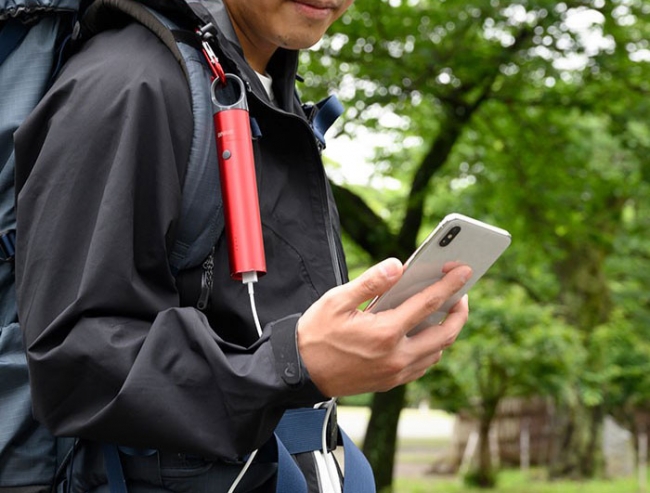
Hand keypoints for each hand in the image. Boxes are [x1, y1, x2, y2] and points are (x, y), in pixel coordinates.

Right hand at [297, 258, 470, 396]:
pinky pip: (423, 365)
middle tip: (460, 293)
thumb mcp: (337, 301)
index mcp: (385, 332)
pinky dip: (432, 347)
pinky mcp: (390, 382)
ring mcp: (395, 373)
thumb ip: (371, 282)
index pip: (429, 303)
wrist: (300, 372)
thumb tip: (398, 265)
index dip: (450, 284)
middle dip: (459, 310)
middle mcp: (396, 356)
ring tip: (443, 310)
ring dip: (446, 330)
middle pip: (446, 333)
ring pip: (437, 352)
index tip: (464, 270)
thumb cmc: (316, 333)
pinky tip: (423, 332)